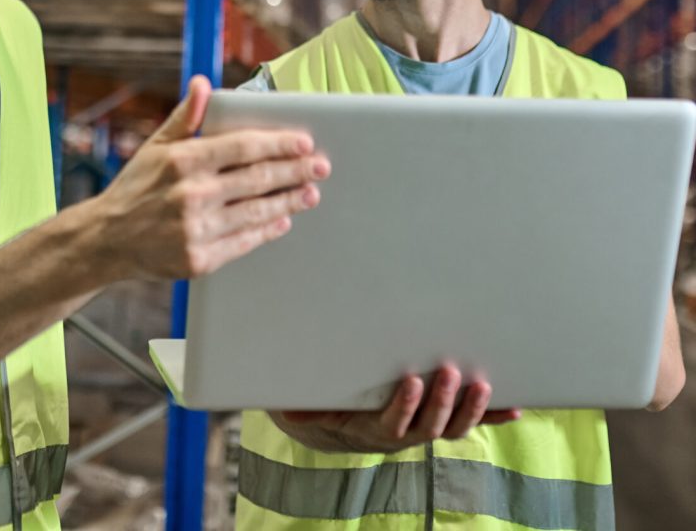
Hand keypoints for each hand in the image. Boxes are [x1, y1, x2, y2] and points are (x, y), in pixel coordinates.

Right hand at [94, 75, 329, 280]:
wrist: (107, 238)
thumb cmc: (135, 187)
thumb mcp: (156, 146)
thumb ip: (186, 117)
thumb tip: (203, 84)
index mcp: (183, 161)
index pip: (243, 148)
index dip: (278, 144)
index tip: (303, 142)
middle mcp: (191, 194)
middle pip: (257, 180)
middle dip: (295, 171)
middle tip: (320, 166)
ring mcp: (196, 230)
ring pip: (256, 212)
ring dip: (289, 202)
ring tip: (310, 192)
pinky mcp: (199, 260)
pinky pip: (244, 243)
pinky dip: (267, 230)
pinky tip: (282, 220)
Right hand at [271, 365, 521, 453]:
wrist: (345, 424)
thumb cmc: (329, 405)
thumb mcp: (313, 407)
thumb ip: (304, 410)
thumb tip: (290, 414)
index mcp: (374, 429)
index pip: (393, 424)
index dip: (403, 407)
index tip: (410, 382)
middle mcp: (406, 434)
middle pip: (430, 427)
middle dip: (443, 402)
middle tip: (450, 373)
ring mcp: (427, 429)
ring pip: (453, 428)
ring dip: (472, 410)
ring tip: (483, 385)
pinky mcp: (445, 421)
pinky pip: (473, 423)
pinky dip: (494, 416)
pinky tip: (515, 407)